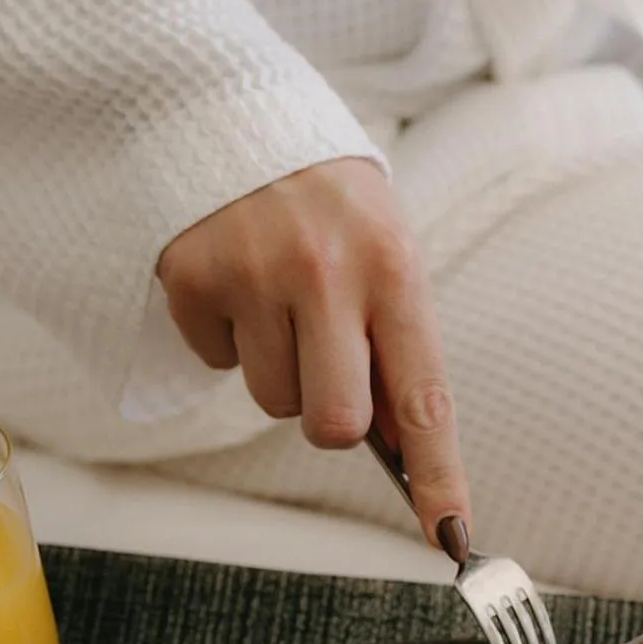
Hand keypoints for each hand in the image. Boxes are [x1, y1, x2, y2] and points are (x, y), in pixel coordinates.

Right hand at [156, 158, 470, 556]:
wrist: (231, 108)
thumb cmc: (328, 198)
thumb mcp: (384, 247)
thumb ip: (394, 339)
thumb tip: (396, 447)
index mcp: (394, 266)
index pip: (423, 396)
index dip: (438, 475)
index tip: (451, 535)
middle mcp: (326, 272)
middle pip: (334, 424)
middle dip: (330, 417)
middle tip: (323, 364)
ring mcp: (253, 275)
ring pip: (270, 401)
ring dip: (276, 369)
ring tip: (276, 296)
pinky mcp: (191, 277)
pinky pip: (215, 361)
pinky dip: (225, 336)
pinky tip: (235, 281)